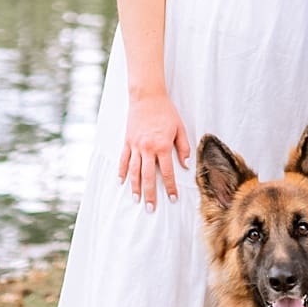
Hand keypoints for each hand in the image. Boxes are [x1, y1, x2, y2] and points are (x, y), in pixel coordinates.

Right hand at [118, 92, 188, 211]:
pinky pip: (123, 160)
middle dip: (150, 194)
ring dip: (135, 187)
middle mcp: (147, 148)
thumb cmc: (166, 112)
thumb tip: (186, 165)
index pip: (167, 172)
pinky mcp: (127, 141)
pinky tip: (121, 182)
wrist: (147, 97)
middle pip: (148, 176)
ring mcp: (135, 146)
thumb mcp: (180, 129)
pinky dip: (122, 172)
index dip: (170, 187)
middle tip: (151, 208)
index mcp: (162, 146)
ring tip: (136, 200)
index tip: (172, 199)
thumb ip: (183, 148)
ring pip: (134, 171)